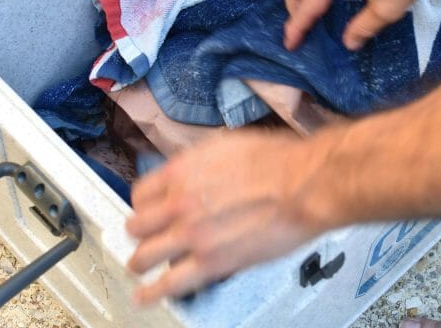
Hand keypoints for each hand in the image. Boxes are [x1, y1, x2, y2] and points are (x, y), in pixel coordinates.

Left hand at [125, 129, 332, 303]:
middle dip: (140, 233)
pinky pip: (169, 284)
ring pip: (144, 256)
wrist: (303, 184)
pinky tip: (145, 296)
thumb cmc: (278, 161)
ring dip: (141, 262)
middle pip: (137, 226)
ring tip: (141, 267)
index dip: (144, 205)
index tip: (149, 211)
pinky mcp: (210, 262)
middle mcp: (179, 202)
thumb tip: (195, 171)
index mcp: (182, 171)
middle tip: (146, 237)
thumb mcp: (227, 145)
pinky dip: (152, 293)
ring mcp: (191, 235)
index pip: (141, 193)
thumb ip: (201, 163)